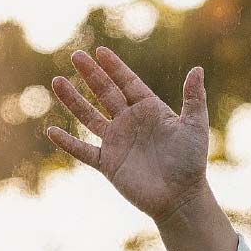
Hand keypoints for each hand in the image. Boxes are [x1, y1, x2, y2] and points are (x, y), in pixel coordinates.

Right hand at [47, 48, 211, 224]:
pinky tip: (51, 131)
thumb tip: (198, 69)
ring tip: (57, 82)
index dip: (114, 67)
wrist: (181, 199)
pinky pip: (84, 151)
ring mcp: (117, 143)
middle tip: (76, 56)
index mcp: (148, 110)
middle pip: (105, 93)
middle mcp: (130, 123)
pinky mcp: (109, 164)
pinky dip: (68, 143)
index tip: (99, 51)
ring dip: (73, 100)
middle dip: (91, 75)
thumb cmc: (191, 163)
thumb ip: (194, 98)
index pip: (127, 83)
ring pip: (89, 117)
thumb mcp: (195, 127)